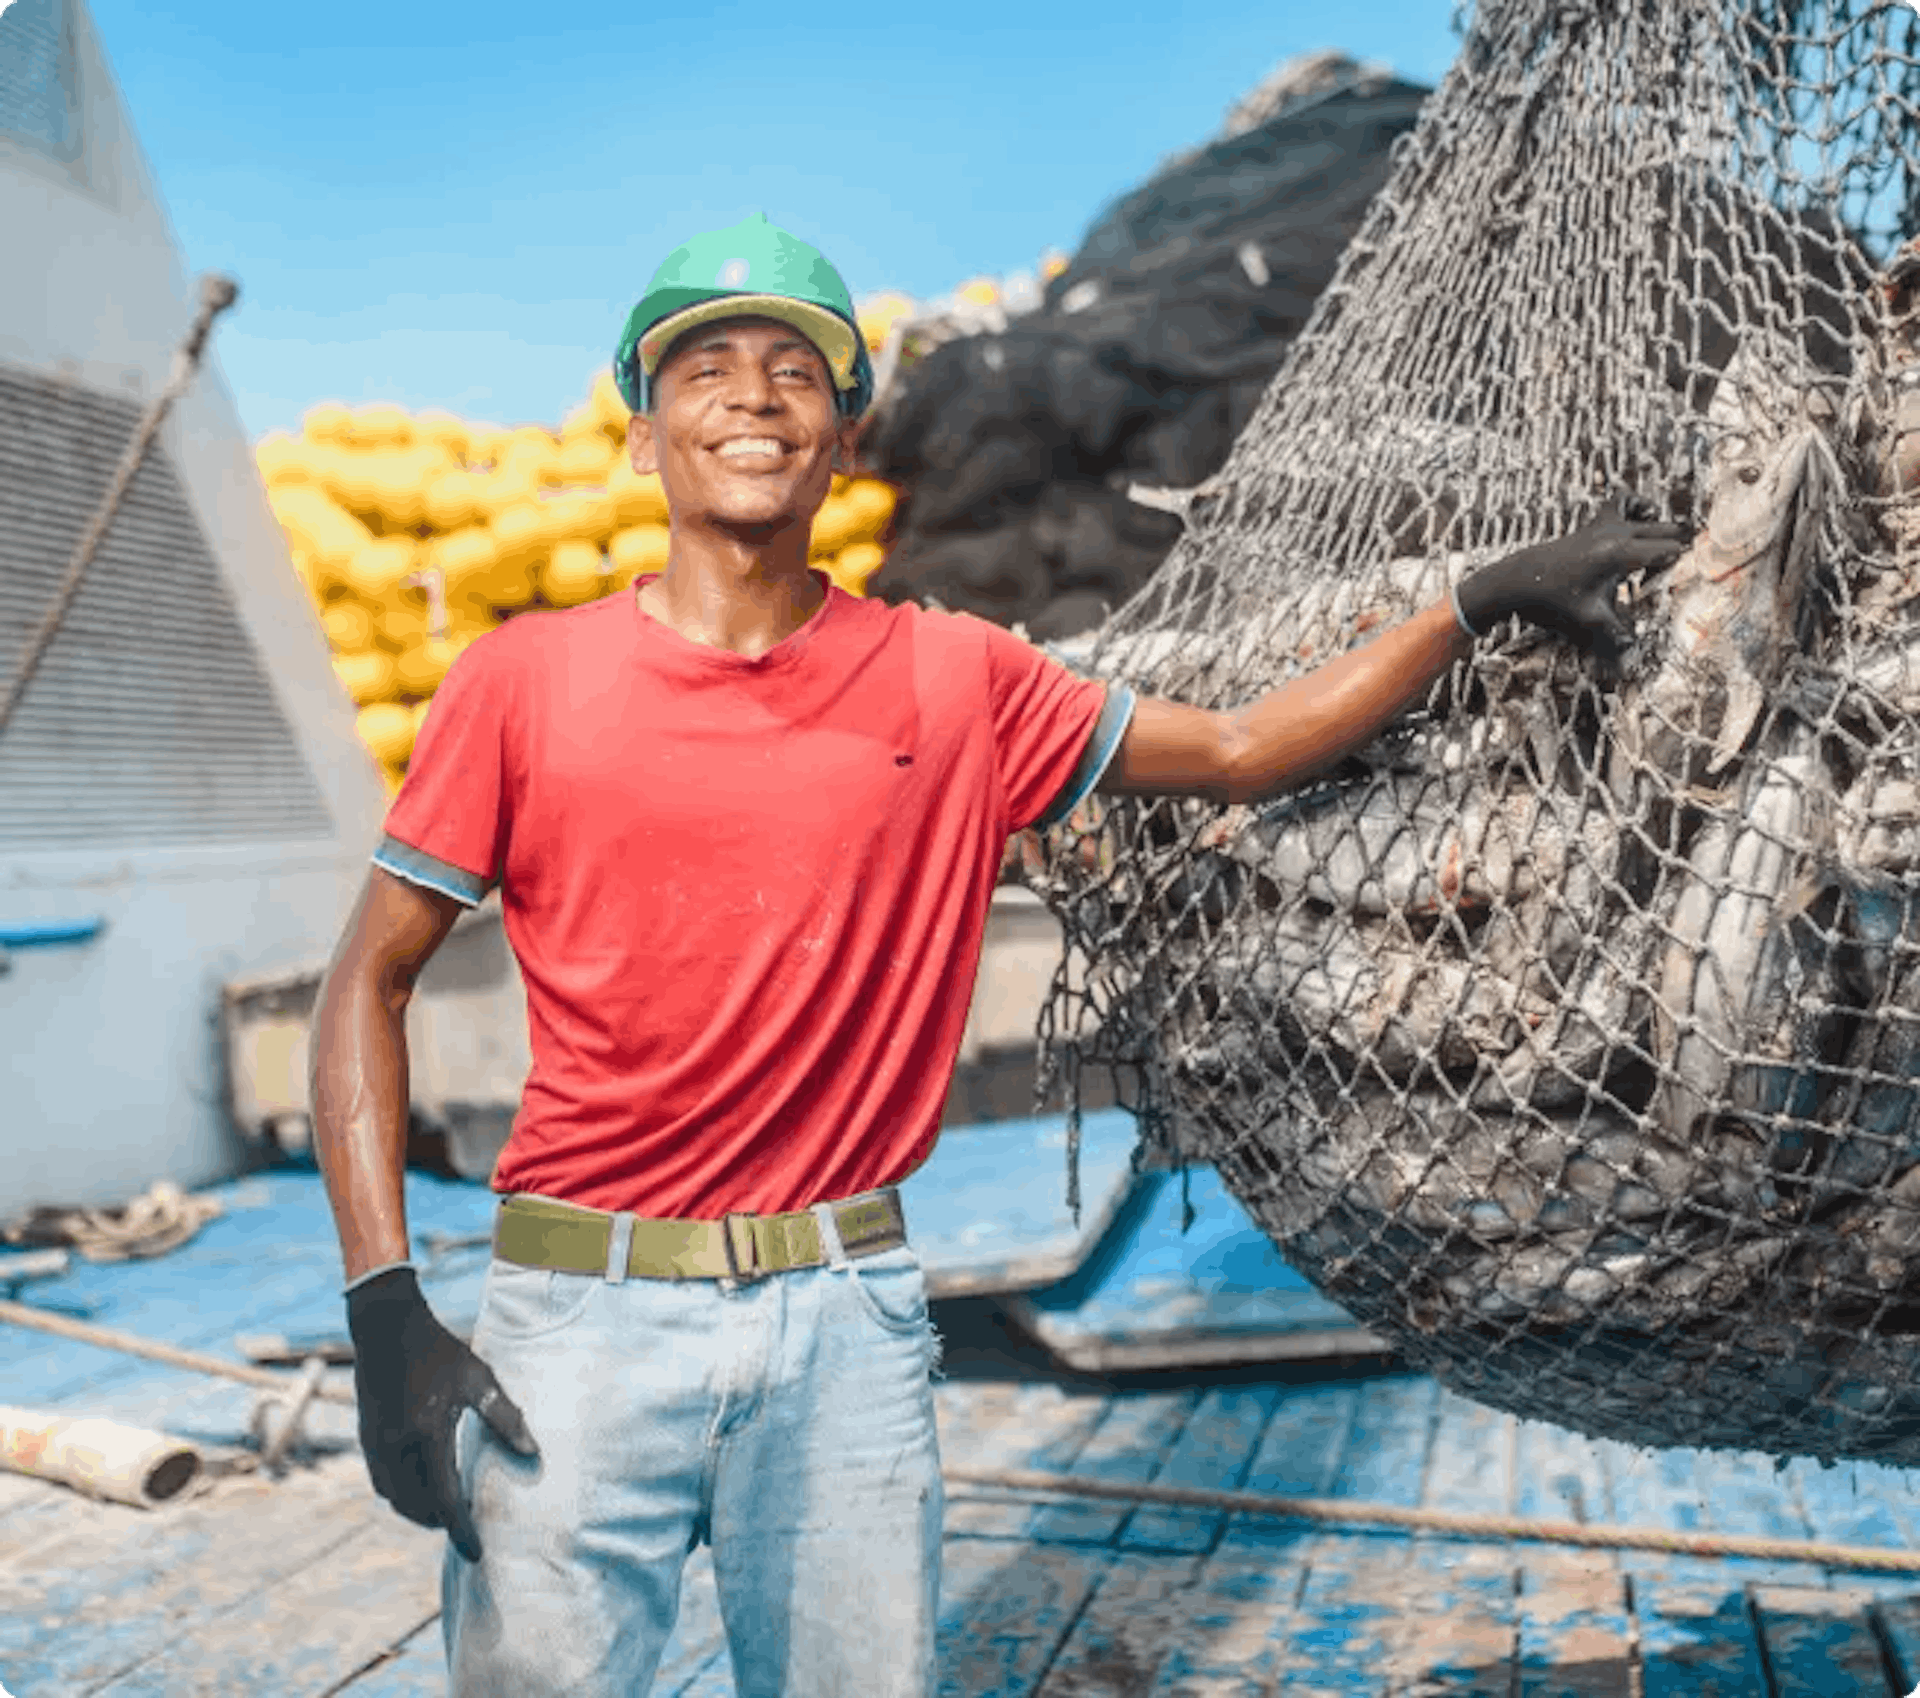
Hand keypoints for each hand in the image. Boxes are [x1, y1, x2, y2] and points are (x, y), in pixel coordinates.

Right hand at [345, 1266, 537, 1561]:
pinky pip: (382, 1484)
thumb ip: (504, 1418)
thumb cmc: (439, 1350)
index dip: (461, 1531)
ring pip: (396, 1500)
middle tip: (467, 1525)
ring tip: (447, 1508)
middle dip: (442, 1523)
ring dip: (420, 1511)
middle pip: (418, 1508)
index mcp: (427, 1436)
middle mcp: (397, 1448)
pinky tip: (421, 1485)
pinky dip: (401, 1495)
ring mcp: (376, 1446)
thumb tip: (533, 1453)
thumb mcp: (478, 1378)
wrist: (386, 1328)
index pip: (445, 1500)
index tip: (476, 1554)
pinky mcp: (366, 1440)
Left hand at [1456, 501, 1690, 661]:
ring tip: (1665, 552)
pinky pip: (1621, 502)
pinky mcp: (1593, 524)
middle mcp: (1617, 534)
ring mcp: (1605, 525)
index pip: (1670, 552)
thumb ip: (1615, 641)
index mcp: (1622, 554)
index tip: (1690, 581)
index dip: (1683, 566)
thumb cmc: (1551, 601)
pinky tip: (1640, 524)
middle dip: (1679, 547)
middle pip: (1665, 532)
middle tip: (1688, 569)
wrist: (1516, 581)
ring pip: (1647, 515)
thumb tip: (1629, 673)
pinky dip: (1636, 507)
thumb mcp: (1588, 622)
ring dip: (1660, 530)